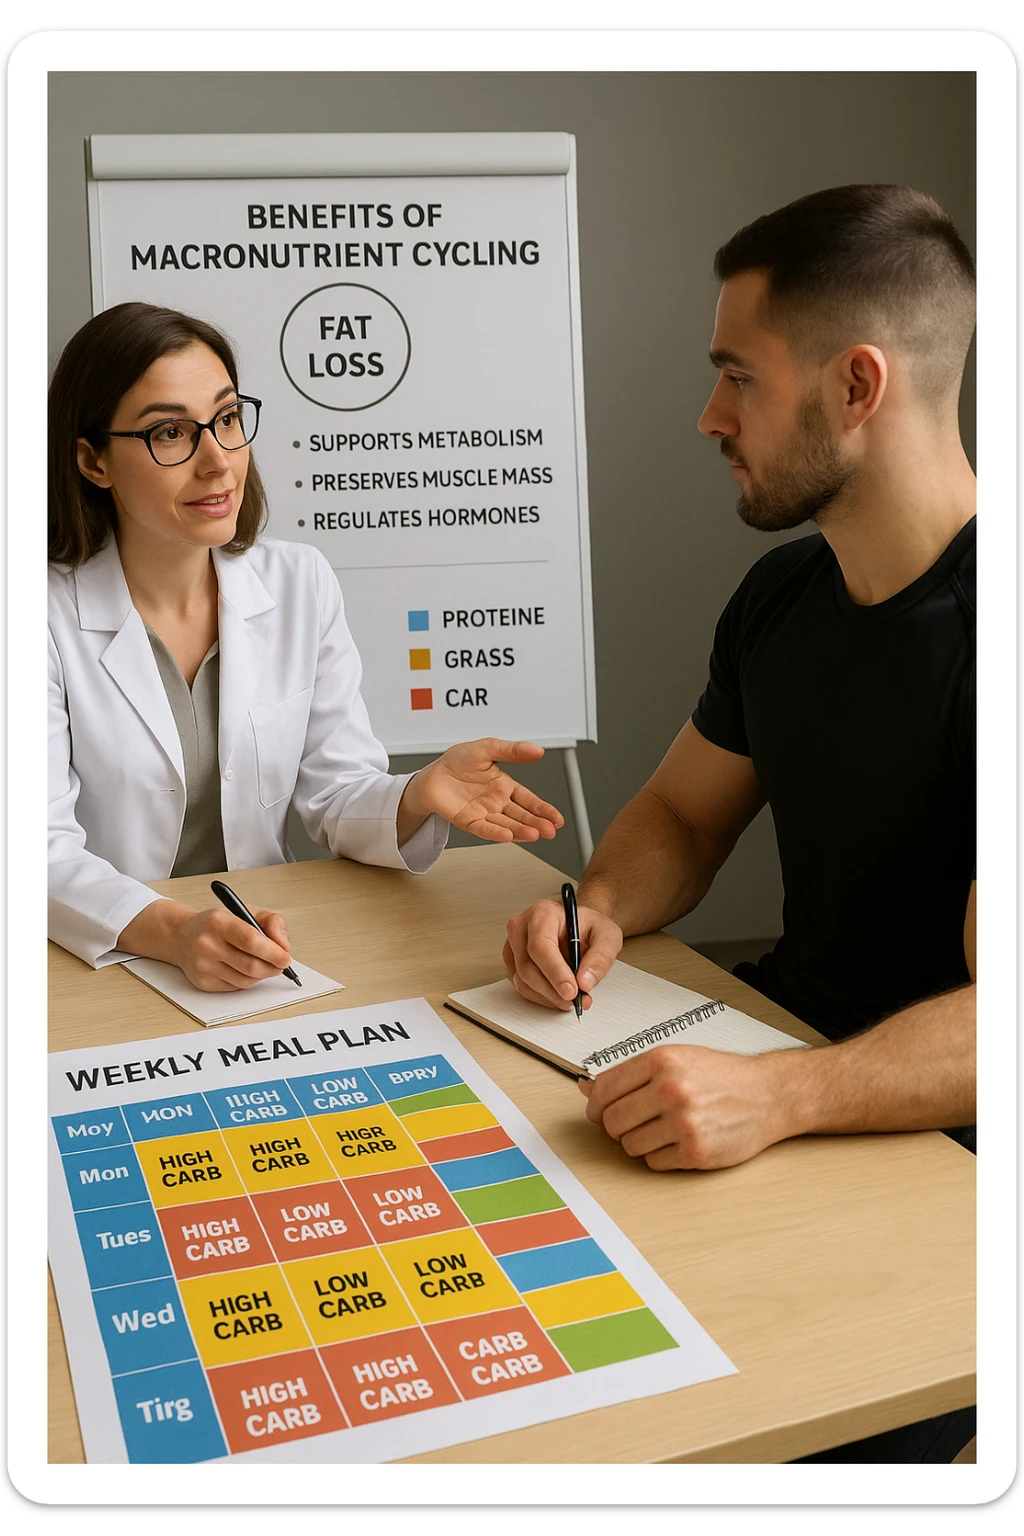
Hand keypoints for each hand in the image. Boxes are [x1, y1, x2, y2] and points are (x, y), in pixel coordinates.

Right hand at [120, 900, 294, 992]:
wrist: (181, 935)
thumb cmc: (216, 923)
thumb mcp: (245, 911)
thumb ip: (272, 922)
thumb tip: (284, 945)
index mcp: (218, 921)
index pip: (251, 941)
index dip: (273, 952)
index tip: (286, 957)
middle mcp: (207, 944)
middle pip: (250, 965)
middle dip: (272, 967)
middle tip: (281, 964)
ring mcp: (203, 965)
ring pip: (245, 979)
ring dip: (262, 975)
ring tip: (265, 964)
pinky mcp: (202, 982)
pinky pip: (236, 986)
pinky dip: (247, 980)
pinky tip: (245, 968)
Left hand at [399, 738, 563, 844]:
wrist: (431, 774)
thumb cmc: (457, 761)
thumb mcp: (488, 748)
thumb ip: (513, 750)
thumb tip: (538, 750)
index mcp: (504, 786)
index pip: (529, 800)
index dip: (543, 809)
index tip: (557, 818)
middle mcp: (496, 802)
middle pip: (521, 816)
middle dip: (538, 823)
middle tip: (551, 831)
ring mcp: (484, 813)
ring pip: (506, 824)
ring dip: (521, 830)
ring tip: (535, 834)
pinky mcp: (468, 821)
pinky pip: (484, 828)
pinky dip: (496, 832)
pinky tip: (508, 835)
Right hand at [503, 897, 622, 1010]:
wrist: (580, 927)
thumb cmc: (589, 927)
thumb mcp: (607, 936)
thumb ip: (600, 958)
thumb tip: (585, 981)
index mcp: (543, 913)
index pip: (540, 945)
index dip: (555, 972)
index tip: (571, 990)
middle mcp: (522, 926)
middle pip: (528, 966)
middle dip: (553, 990)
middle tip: (576, 999)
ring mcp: (513, 945)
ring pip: (522, 980)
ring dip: (548, 997)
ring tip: (571, 998)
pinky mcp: (512, 962)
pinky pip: (521, 987)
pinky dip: (541, 997)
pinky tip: (558, 994)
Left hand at [579, 1044, 795, 1169]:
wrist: (768, 1095)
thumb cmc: (722, 1076)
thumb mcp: (676, 1059)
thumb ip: (631, 1074)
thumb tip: (587, 1088)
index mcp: (661, 1061)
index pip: (604, 1089)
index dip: (596, 1105)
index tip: (598, 1111)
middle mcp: (670, 1089)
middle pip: (613, 1121)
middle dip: (616, 1127)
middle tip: (632, 1123)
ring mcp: (683, 1123)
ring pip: (630, 1145)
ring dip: (639, 1142)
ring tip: (661, 1130)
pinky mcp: (695, 1152)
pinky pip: (653, 1162)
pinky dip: (660, 1156)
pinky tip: (677, 1142)